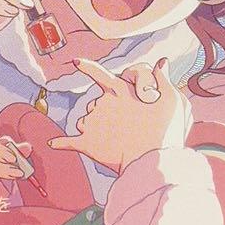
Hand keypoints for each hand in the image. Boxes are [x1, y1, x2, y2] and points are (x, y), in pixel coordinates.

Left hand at [48, 57, 190, 173]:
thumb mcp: (172, 101)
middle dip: (106, 113)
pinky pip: (68, 141)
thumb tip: (161, 62)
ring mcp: (91, 123)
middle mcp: (101, 103)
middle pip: (96, 105)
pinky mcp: (86, 143)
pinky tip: (52, 143)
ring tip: (115, 139)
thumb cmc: (165, 131)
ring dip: (96, 128)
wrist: (151, 162)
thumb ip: (164, 79)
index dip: (87, 67)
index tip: (75, 62)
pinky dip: (60, 143)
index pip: (99, 73)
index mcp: (119, 90)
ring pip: (86, 121)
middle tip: (126, 127)